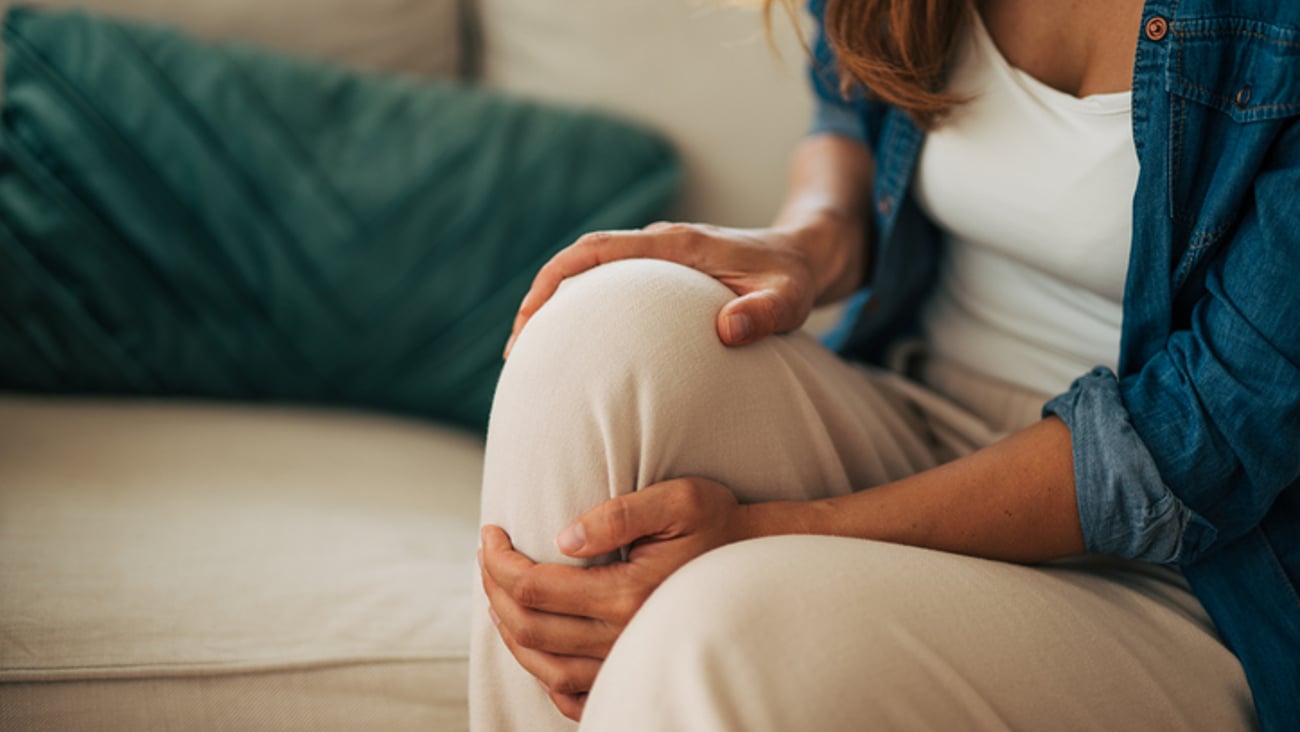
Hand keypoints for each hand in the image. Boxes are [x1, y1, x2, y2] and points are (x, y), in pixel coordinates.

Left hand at [479, 478, 749, 720]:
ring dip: (508, 629)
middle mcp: (624, 637)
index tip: (489, 533)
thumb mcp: (679, 499)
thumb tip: (563, 538)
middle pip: (528, 628)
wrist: (758, 562)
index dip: (498, 561)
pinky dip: (543, 675)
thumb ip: (619, 514)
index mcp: (627, 594)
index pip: (534, 588)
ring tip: (499, 593)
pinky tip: (536, 645)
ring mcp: (628, 663)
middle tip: (487, 556)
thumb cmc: (719, 524)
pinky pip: (574, 695)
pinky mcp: (636, 674)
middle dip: (494, 590)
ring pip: (542, 666)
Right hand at [504, 222, 820, 357]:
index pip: (598, 249)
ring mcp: (657, 260)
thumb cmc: (793, 280)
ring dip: (556, 306)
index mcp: (676, 245)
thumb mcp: (790, 300)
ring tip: (531, 357)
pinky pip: (609, 287)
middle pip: (579, 260)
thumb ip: (765, 314)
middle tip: (515, 351)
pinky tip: (573, 350)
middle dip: (541, 299)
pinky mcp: (660, 275)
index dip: (557, 278)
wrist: (802, 255)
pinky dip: (581, 310)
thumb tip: (727, 330)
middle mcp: (659, 245)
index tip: (529, 317)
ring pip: (589, 274)